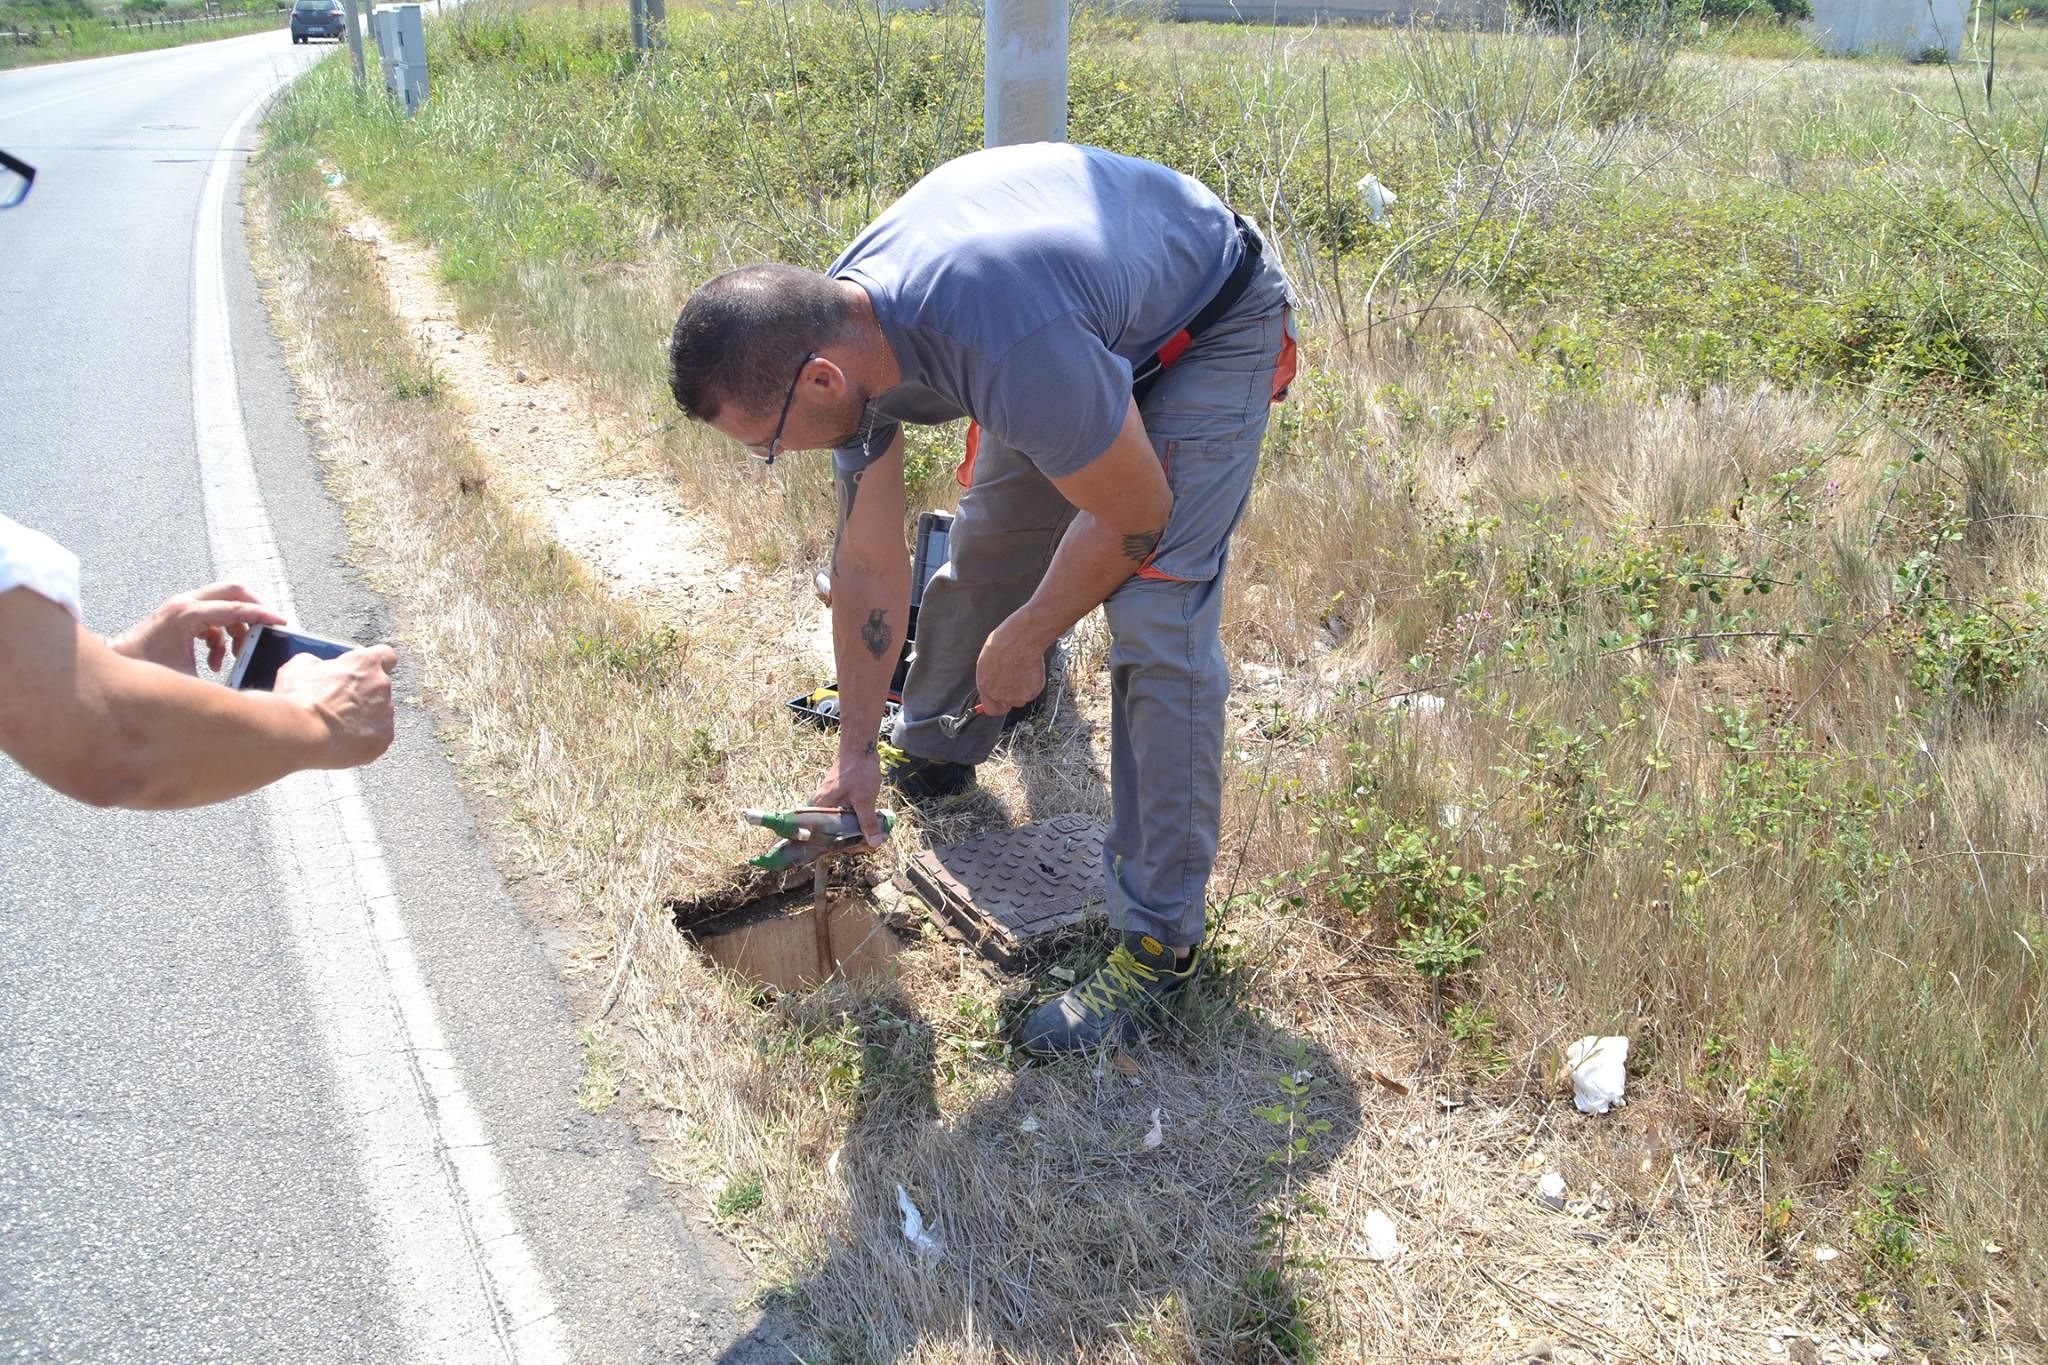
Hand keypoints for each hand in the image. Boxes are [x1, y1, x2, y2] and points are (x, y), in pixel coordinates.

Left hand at [112, 582, 284, 674]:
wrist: (117, 666)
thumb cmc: (147, 671)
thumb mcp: (188, 678)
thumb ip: (221, 679)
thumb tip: (246, 685)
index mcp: (188, 615)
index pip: (237, 608)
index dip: (263, 616)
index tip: (282, 623)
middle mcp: (185, 603)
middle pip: (233, 590)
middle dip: (255, 608)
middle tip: (267, 628)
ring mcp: (182, 606)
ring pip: (225, 604)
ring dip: (237, 627)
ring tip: (235, 654)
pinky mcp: (180, 615)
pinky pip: (213, 616)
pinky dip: (222, 634)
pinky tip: (215, 659)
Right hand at [275, 644, 398, 768]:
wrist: (304, 735)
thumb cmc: (300, 699)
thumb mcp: (299, 667)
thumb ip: (316, 662)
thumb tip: (317, 666)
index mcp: (365, 663)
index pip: (386, 655)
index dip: (376, 664)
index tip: (365, 672)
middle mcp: (382, 685)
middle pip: (380, 688)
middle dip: (364, 694)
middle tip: (340, 705)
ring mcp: (386, 713)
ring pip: (380, 714)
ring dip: (365, 718)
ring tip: (338, 727)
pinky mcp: (385, 737)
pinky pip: (378, 736)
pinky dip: (365, 739)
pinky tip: (345, 742)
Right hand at [811, 740, 885, 846]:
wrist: (860, 747)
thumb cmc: (858, 771)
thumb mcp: (864, 799)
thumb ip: (867, 822)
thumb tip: (874, 844)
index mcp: (821, 809)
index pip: (827, 838)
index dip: (847, 846)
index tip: (865, 846)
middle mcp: (820, 807)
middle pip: (835, 832)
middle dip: (854, 838)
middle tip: (874, 841)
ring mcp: (829, 802)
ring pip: (841, 823)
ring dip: (857, 829)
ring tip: (874, 833)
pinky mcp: (838, 798)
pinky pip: (845, 814)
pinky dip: (856, 819)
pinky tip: (870, 822)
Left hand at [974, 619, 1047, 715]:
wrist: (1020, 640)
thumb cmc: (1003, 644)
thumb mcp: (986, 662)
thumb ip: (990, 679)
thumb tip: (993, 683)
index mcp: (986, 687)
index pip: (991, 710)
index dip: (998, 705)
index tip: (1001, 702)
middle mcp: (1000, 695)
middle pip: (1009, 703)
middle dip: (1012, 692)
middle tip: (1015, 675)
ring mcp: (1017, 696)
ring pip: (1022, 697)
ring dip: (1023, 688)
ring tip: (1022, 669)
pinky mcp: (1032, 692)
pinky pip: (1034, 691)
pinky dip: (1033, 683)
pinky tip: (1030, 669)